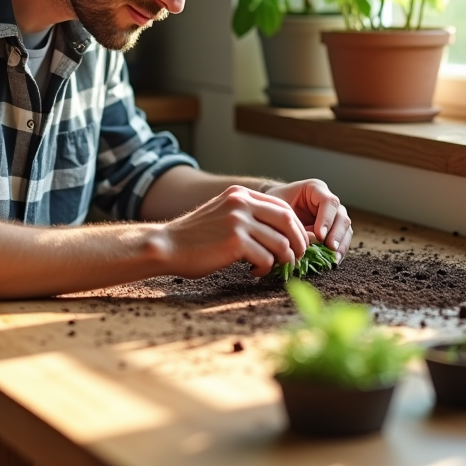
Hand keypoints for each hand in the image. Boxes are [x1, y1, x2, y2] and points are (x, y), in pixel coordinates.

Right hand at [159, 186, 308, 277]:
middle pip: (288, 220)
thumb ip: (248, 215)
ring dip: (282, 260)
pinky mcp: (235, 242)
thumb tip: (282, 233)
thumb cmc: (196, 236)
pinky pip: (266, 258)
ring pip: (281, 243)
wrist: (167, 245)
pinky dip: (265, 269)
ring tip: (270, 268)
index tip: (297, 243)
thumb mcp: (223, 213)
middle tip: (296, 259)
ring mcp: (238, 221)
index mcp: (240, 194)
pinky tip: (252, 271)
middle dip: (298, 242)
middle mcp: (242, 203)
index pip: (283, 206)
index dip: (296, 227)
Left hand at [261, 179, 352, 260]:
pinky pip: (342, 240)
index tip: (320, 235)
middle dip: (337, 234)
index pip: (328, 202)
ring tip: (333, 259)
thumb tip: (313, 240)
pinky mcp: (334, 230)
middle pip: (341, 216)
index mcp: (316, 189)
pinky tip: (332, 262)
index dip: (326, 219)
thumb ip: (294, 221)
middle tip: (330, 248)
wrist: (273, 210)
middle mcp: (329, 201)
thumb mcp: (279, 208)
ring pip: (346, 229)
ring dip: (341, 245)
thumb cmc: (274, 204)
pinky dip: (339, 251)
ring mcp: (334, 216)